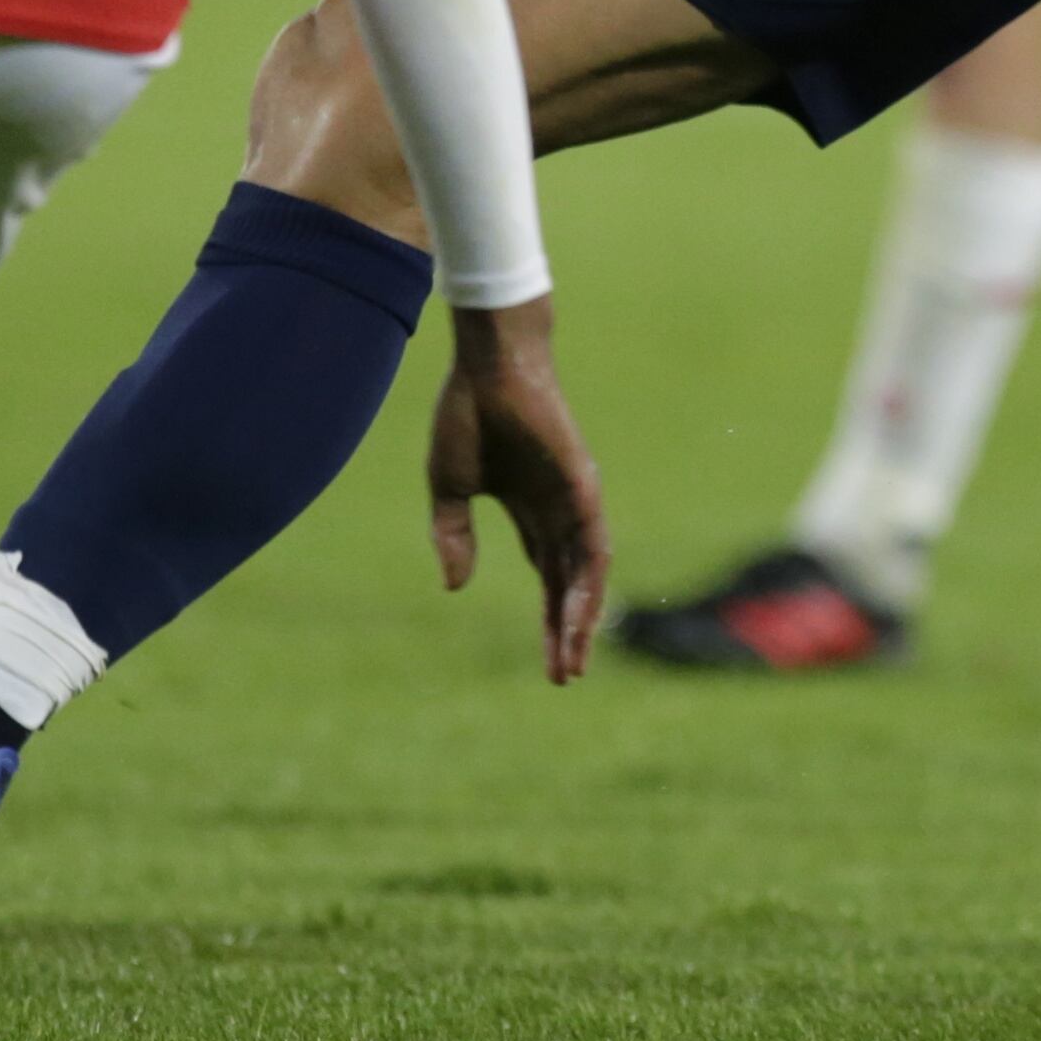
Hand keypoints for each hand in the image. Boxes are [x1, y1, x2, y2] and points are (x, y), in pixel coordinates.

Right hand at [425, 297, 606, 681]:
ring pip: (587, 574)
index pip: (548, 577)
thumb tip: (454, 587)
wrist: (489, 364)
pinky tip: (578, 616)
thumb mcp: (449, 487)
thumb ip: (452, 534)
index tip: (548, 664)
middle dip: (567, 631)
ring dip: (581, 618)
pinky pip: (592, 546)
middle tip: (567, 677)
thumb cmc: (468, 413)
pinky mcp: (583, 486)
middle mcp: (560, 510)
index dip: (549, 620)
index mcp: (530, 510)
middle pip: (571, 585)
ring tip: (573, 661)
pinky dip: (588, 584)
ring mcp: (575, 499)